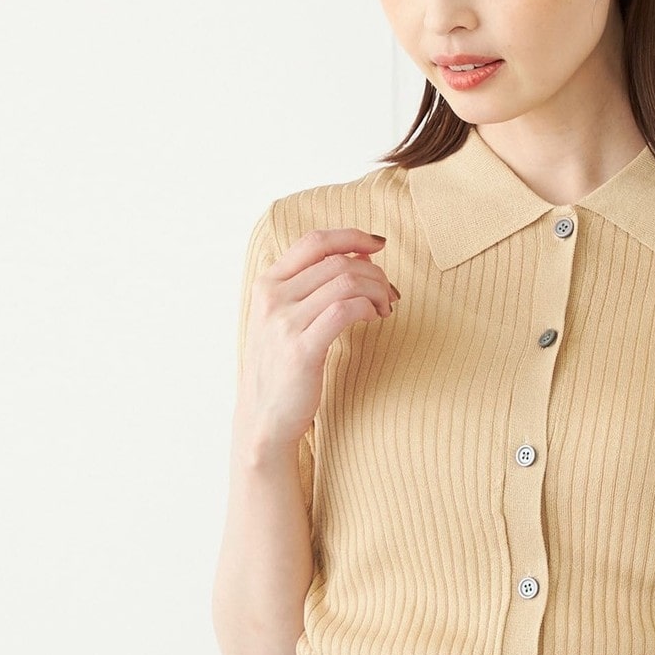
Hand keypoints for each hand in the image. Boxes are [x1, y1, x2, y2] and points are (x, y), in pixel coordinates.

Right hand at [237, 226, 398, 449]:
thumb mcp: (285, 320)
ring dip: (377, 291)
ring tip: (385, 308)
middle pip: (338, 261)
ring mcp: (284, 323)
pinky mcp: (302, 349)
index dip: (351, 236)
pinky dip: (368, 308)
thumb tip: (360, 258)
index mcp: (267, 284)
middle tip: (390, 293)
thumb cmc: (283, 368)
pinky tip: (375, 318)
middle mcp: (272, 297)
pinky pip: (345, 310)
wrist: (264, 418)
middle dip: (374, 272)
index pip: (314, 241)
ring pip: (346, 282)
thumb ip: (312, 288)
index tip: (378, 245)